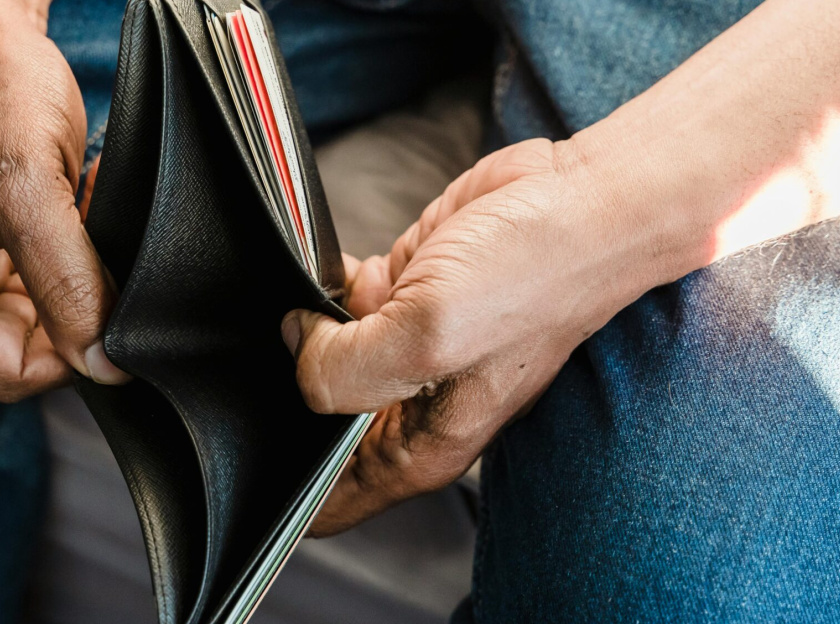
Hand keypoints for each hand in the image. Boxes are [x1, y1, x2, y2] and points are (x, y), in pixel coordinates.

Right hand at [0, 0, 127, 402]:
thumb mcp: (31, 190)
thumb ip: (68, 285)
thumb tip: (102, 363)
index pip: (9, 371)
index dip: (73, 350)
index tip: (114, 308)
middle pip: (19, 345)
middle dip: (72, 302)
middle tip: (96, 243)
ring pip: (31, 311)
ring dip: (71, 273)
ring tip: (80, 213)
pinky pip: (25, 273)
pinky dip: (62, 249)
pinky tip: (73, 206)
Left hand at [285, 139, 656, 535]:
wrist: (582, 200)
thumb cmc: (533, 275)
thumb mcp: (428, 335)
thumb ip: (344, 366)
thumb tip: (298, 345)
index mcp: (420, 447)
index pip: (329, 501)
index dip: (285, 483)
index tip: (257, 444)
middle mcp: (411, 405)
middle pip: (317, 426)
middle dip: (286, 395)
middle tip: (274, 359)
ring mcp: (405, 349)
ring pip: (320, 359)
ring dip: (304, 332)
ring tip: (301, 306)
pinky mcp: (403, 294)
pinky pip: (337, 304)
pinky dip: (323, 287)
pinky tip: (330, 271)